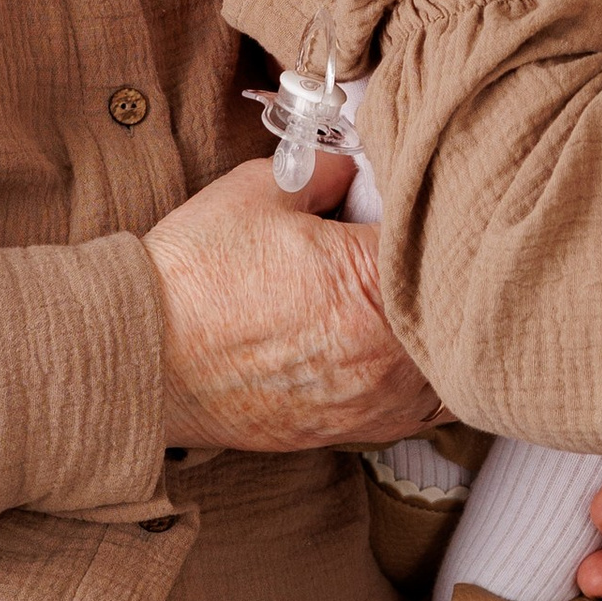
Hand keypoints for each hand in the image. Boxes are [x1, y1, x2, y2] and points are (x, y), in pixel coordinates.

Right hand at [145, 153, 438, 453]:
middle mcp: (387, 351)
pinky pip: (425, 410)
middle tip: (418, 249)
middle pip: (459, 306)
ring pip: (453, 368)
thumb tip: (358, 167)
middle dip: (444, 274)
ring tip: (414, 303)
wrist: (142, 361)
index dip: (433, 211)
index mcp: (374, 279)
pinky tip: (403, 353)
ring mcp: (375, 401)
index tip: (417, 201)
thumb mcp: (260, 189)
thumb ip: (328, 169)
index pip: (445, 237)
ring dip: (444, 334)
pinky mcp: (354, 433)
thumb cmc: (195, 278)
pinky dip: (426, 381)